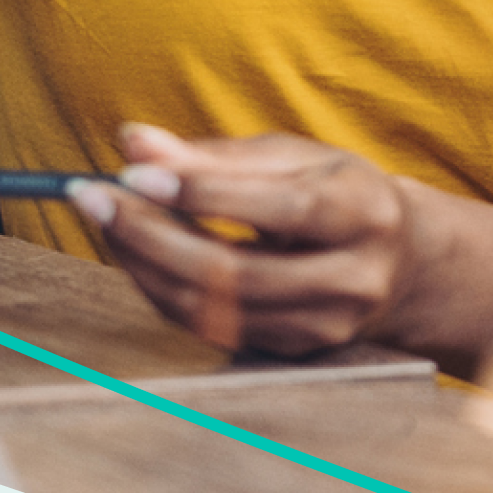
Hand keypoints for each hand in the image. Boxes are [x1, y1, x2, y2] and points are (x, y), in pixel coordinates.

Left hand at [64, 123, 417, 356]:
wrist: (399, 262)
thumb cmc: (337, 193)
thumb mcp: (294, 157)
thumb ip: (215, 154)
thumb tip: (134, 141)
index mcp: (364, 213)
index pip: (277, 208)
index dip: (201, 193)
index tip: (134, 171)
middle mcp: (353, 279)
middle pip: (234, 272)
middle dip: (150, 235)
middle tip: (92, 196)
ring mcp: (323, 325)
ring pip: (211, 308)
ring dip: (143, 264)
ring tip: (106, 218)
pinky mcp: (293, 351)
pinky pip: (208, 326)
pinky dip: (161, 287)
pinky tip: (138, 251)